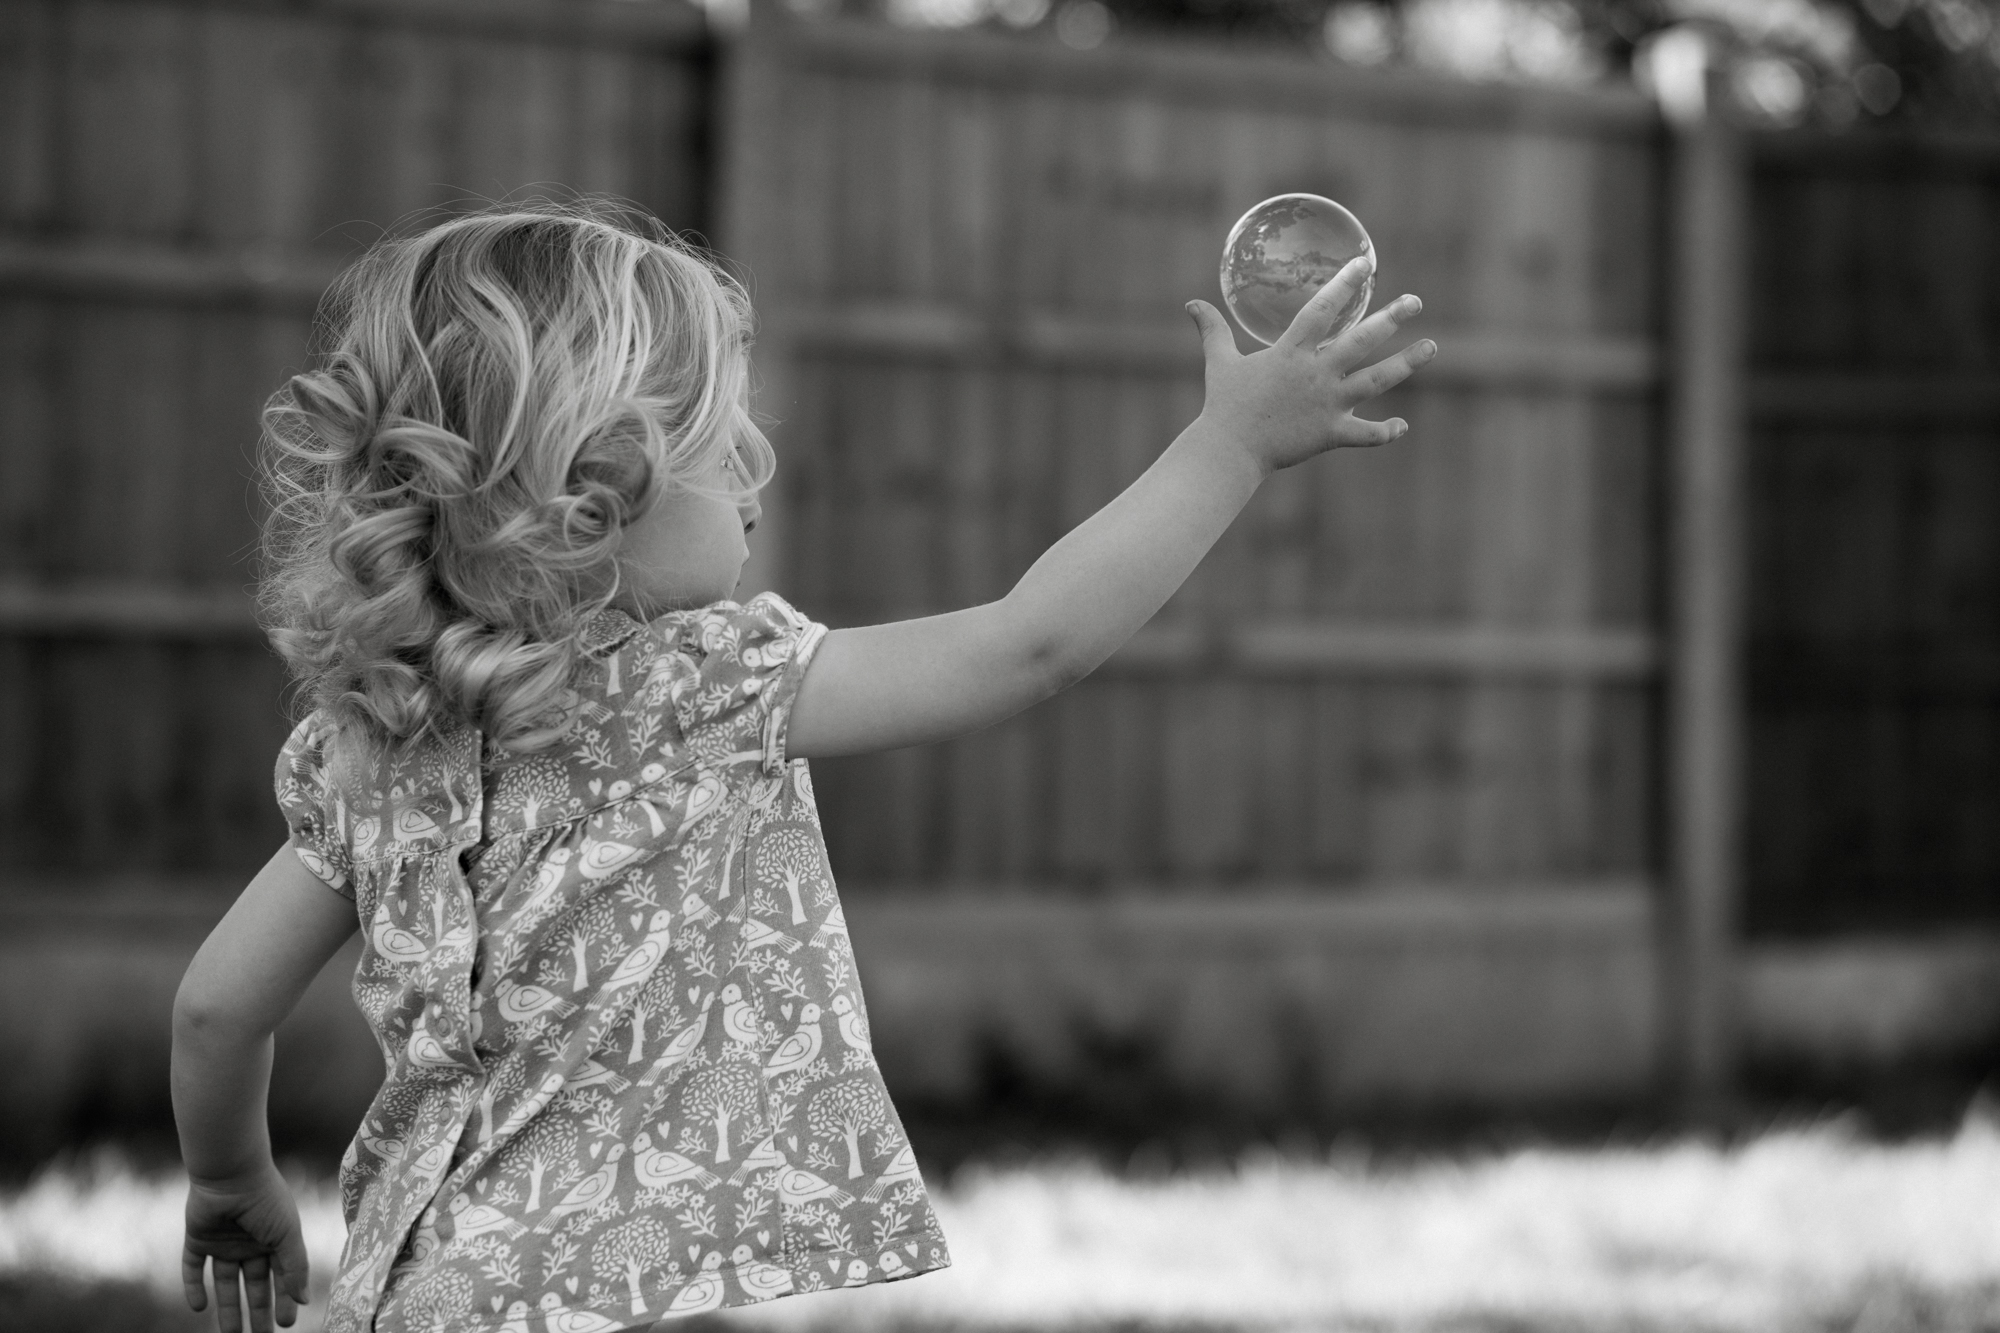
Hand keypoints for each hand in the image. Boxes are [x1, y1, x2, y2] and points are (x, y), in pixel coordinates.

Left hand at [182, 1164, 310, 1332]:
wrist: (231, 1174)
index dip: (284, 1300)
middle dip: (257, 1312)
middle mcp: (250, 1245)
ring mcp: (223, 1244)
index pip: (281, 1277)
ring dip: (227, 1309)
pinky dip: (194, 1288)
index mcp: (274, 1241)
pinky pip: (194, 1269)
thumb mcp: (288, 1235)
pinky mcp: (198, 1240)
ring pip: (225, 1283)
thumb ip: (296, 1268)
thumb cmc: (267, 1201)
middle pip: (254, 1286)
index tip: (286, 1323)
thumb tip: (304, 1300)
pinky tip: (199, 1307)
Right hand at [1185, 255, 1435, 475]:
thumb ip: (1212, 330)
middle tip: (1416, 300)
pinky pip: (1366, 435)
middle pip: (1362, 340)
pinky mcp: (1331, 434)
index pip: (1324, 309)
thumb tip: (1191, 305)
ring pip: (1376, 381)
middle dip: (1392, 317)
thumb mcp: (1219, 362)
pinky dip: (1385, 432)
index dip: (1346, 284)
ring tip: (1430, 347)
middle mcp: (1316, 374)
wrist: (1228, 451)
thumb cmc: (1224, 405)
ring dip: (1407, 363)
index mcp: (1291, 353)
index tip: (1366, 265)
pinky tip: (1402, 426)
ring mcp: (1328, 404)